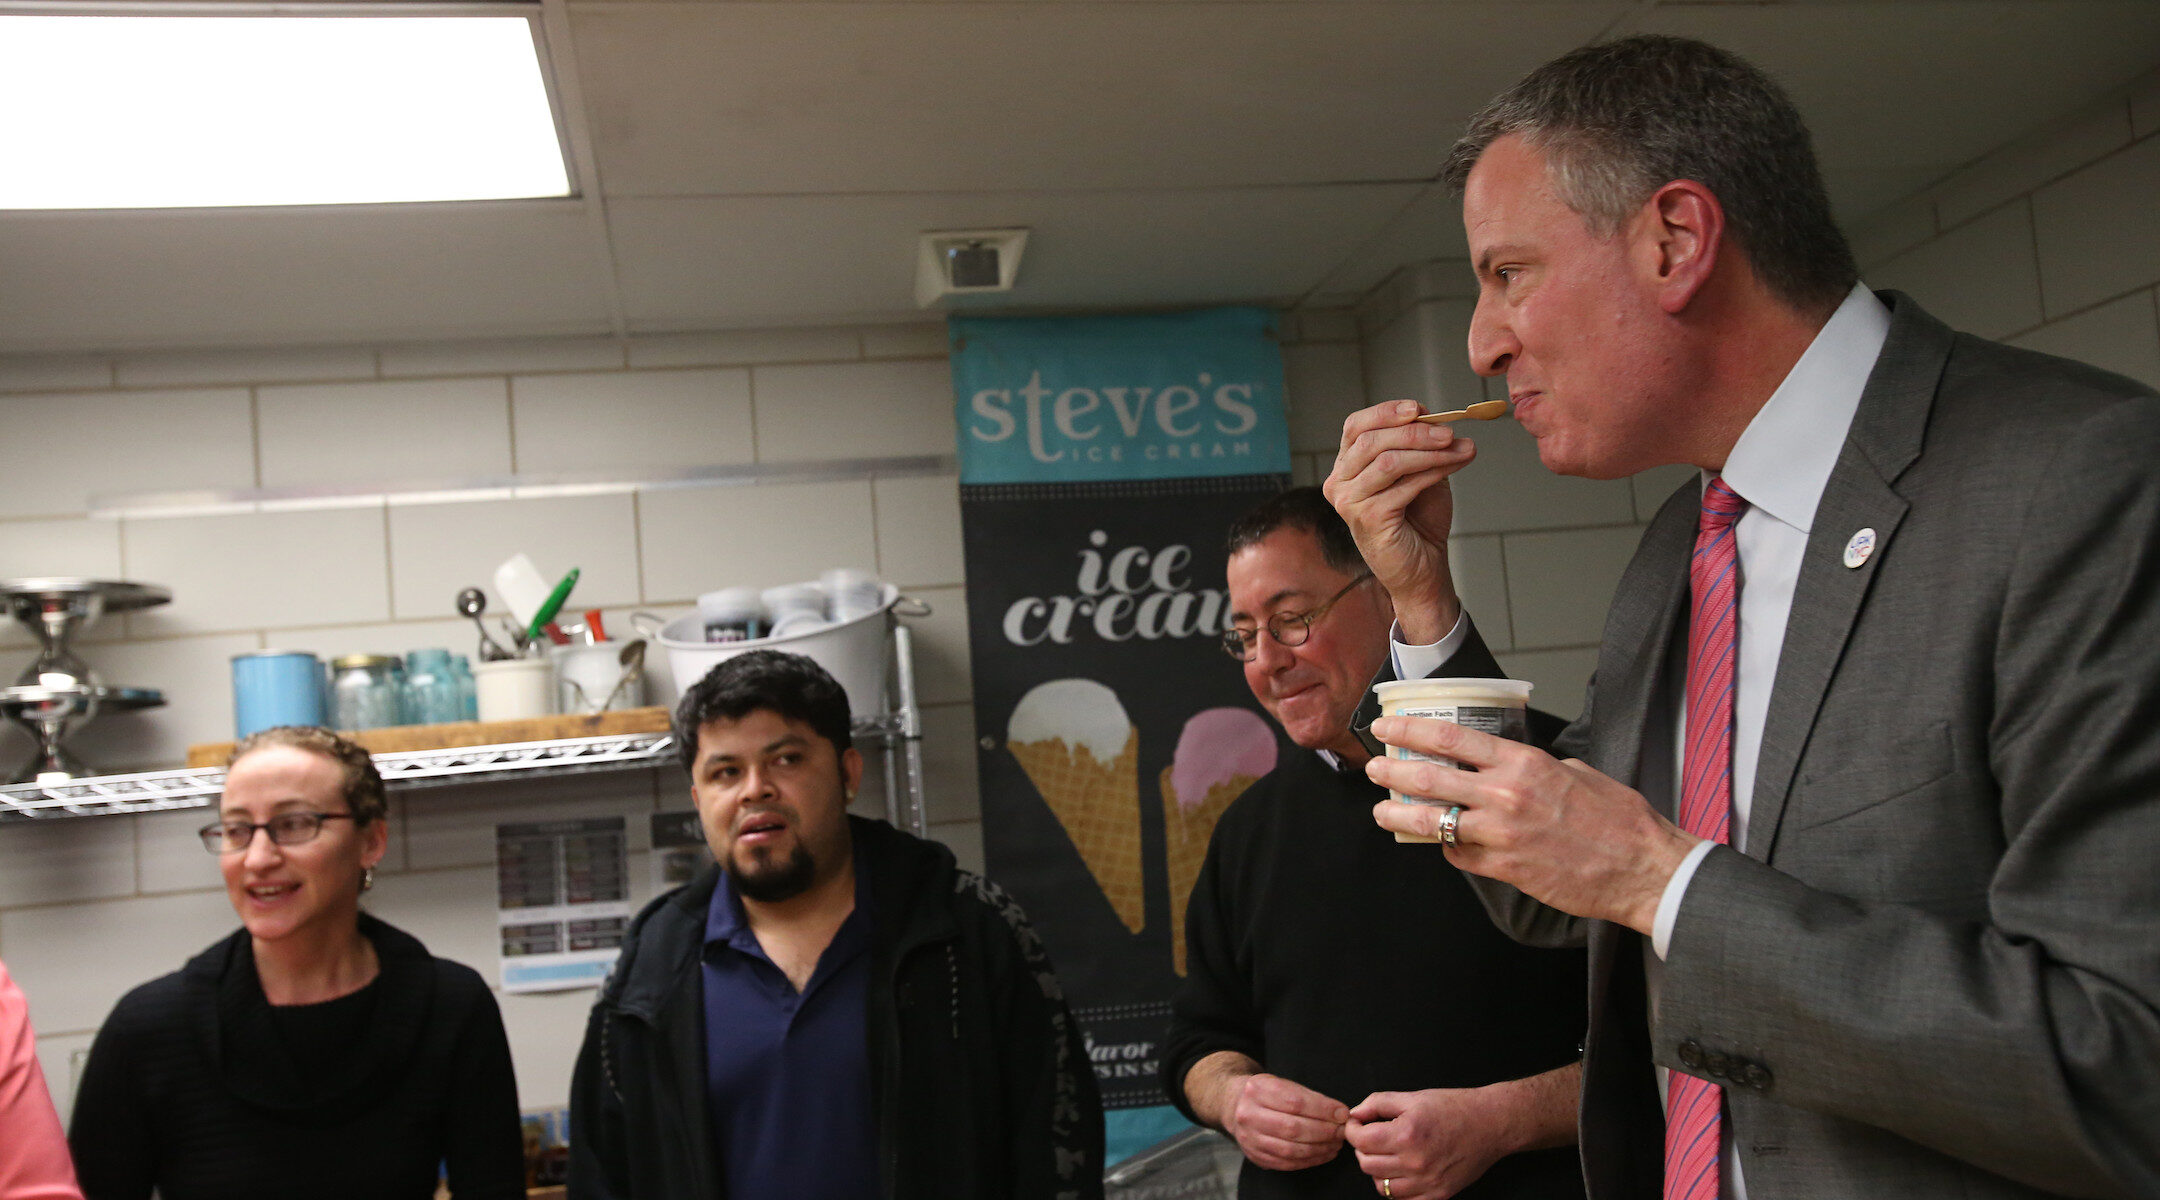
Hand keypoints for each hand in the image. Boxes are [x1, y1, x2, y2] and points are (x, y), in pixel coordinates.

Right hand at [1223, 1073, 1350, 1172]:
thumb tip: (1339, 1114)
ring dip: (1320, 1149)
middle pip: (1293, 1128)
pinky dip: (1310, 1160)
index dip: (1323, 1110)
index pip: (1295, 1102)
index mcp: (1257, 1089)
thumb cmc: (1267, 1093)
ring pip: (1290, 1149)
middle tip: (1342, 1131)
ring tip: (1336, 1144)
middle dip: (1324, 1131)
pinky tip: (1323, 1153)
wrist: (1235, 1105)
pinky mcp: (1255, 1156)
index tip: (1342, 1114)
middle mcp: (1249, 1114)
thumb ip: (1309, 1097)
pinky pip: (1286, 1163)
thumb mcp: (1282, 1083)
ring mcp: (1250, 1138)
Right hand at [1323, 400, 1479, 643]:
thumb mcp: (1419, 472)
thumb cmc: (1418, 520)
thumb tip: (1433, 416)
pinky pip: (1403, 485)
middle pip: (1372, 440)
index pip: (1355, 426)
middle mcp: (1339, 483)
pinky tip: (1453, 465)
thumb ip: (1419, 446)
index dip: (1386, 412)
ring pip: (1389, 460)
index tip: (1419, 409)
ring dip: (1430, 451)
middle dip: (1416, 432)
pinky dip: (1433, 471)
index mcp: (1346, 467)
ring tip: (1460, 448)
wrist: (1422, 568)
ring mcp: (1349, 502)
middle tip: (1450, 432)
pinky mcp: (1368, 519)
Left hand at [1344, 1088, 1513, 1199]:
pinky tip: (1403, 1171)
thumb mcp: (1413, 1097)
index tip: (1358, 1126)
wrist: (1491, 1124)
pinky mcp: (1438, 1195)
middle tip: (1373, 1137)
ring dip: (1378, 1170)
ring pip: (1381, 1186)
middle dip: (1363, 1148)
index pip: (1360, 1141)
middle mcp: (1415, 1162)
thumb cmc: (1455, 1108)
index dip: (1353, 1131)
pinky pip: (1403, 1199)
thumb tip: (1356, 1114)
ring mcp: (1427, 1183)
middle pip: (1366, 1164)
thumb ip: (1378, 1103)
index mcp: (1407, 1134)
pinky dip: (1397, 1187)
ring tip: (1389, 1154)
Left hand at [1364, 715, 1698, 933]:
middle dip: (1392, 771)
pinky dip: (1447, 847)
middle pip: (1429, 777)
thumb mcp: (1575, 771)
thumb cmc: (1618, 818)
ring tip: (1382, 811)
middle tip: (1373, 768)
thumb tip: (1504, 766)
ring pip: (1432, 822)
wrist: (1641, 867)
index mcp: (1523, 763)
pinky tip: (1441, 843)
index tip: (1387, 729)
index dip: (1410, 731)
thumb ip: (1531, 767)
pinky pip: (1460, 856)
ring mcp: (1501, 835)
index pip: (1450, 738)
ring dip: (1400, 815)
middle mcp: (1505, 796)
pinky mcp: (1505, 870)